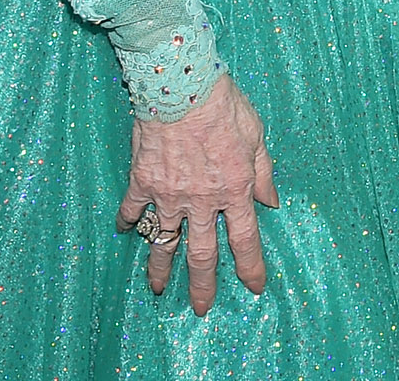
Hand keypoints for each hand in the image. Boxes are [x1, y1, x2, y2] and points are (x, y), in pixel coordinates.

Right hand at [117, 73, 277, 312]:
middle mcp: (202, 201)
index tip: (254, 288)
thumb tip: (272, 202)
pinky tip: (126, 233)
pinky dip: (129, 223)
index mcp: (234, 190)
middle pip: (202, 254)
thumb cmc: (224, 106)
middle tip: (200, 309)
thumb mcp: (257, 136)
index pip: (245, 240)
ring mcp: (169, 195)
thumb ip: (263, 173)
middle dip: (203, 285)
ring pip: (164, 242)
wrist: (181, 89)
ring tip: (158, 289)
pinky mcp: (143, 182)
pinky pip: (133, 210)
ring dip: (161, 268)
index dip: (250, 267)